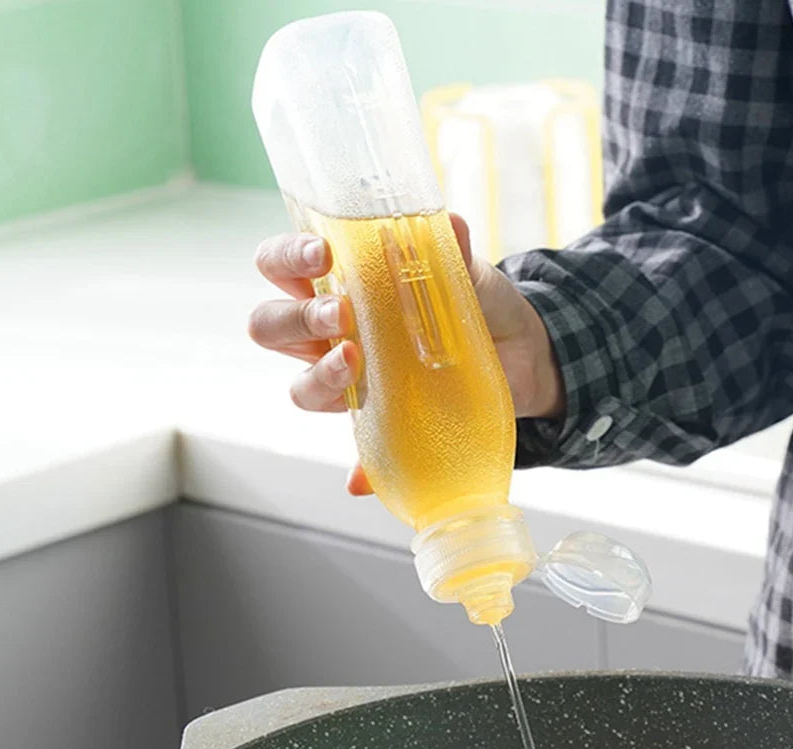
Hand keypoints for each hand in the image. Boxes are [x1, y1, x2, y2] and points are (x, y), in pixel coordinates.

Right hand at [248, 215, 563, 495]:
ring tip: (355, 362)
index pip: (280, 267)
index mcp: (337, 284)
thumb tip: (453, 228)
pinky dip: (357, 468)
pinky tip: (360, 477)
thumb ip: (452, 250)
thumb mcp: (467, 271)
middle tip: (343, 313)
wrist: (520, 353)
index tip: (321, 255)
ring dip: (319, 377)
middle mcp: (329, 334)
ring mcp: (351, 381)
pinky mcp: (380, 424)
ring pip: (300, 387)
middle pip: (271, 327)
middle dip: (298, 318)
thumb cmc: (475, 302)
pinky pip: (358, 452)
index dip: (284, 259)